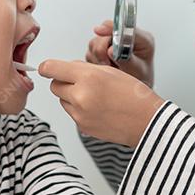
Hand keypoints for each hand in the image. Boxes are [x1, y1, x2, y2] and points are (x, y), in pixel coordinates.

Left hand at [39, 59, 164, 146]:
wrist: (148, 122)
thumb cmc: (135, 95)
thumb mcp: (111, 71)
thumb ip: (85, 68)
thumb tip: (67, 68)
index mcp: (88, 77)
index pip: (51, 68)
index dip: (48, 67)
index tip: (47, 67)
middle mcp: (80, 96)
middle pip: (54, 86)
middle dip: (63, 82)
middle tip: (80, 81)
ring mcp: (80, 114)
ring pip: (62, 100)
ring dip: (71, 96)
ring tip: (94, 97)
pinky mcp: (82, 127)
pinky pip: (72, 114)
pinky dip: (79, 110)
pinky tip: (98, 109)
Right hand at [85, 20, 154, 87]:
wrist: (137, 89)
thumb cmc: (141, 78)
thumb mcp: (138, 70)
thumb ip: (126, 59)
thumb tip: (111, 50)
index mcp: (141, 38)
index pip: (123, 25)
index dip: (110, 27)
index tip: (99, 31)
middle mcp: (126, 37)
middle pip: (103, 33)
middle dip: (102, 49)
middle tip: (107, 63)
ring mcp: (113, 42)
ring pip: (94, 42)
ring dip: (98, 57)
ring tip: (109, 67)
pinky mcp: (103, 49)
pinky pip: (90, 52)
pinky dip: (95, 61)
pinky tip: (105, 67)